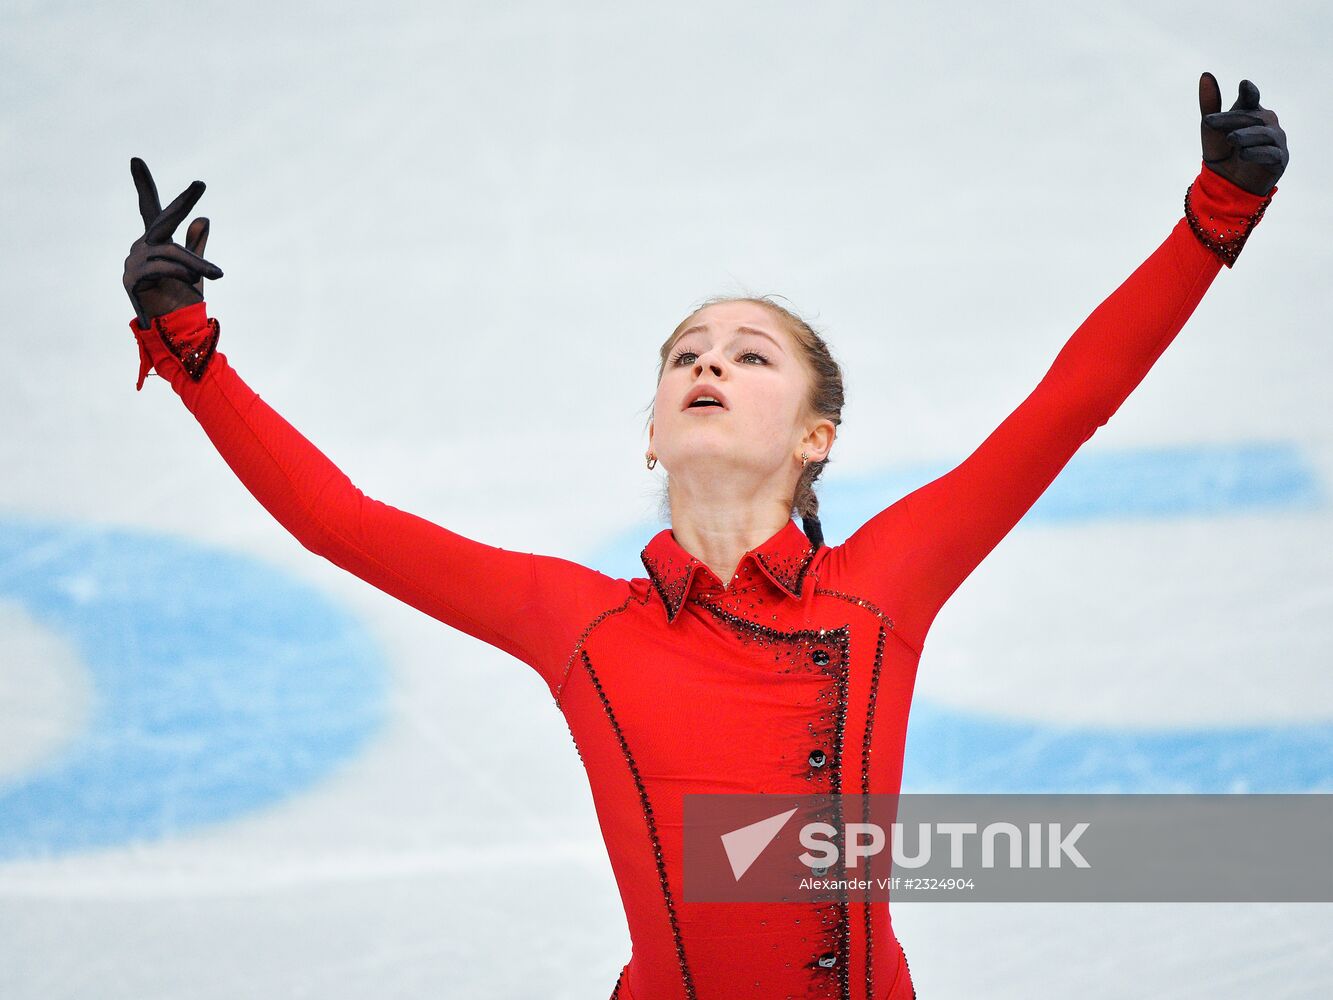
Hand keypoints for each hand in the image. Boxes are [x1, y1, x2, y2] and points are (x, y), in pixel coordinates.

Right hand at [123, 157, 223, 327]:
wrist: (173, 330)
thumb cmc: (181, 299)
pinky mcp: (131, 279)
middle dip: (182, 202)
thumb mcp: (195, 269)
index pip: (151, 209)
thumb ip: (196, 245)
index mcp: (155, 242)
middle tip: (200, 184)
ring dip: (196, 264)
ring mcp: (133, 262)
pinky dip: (181, 273)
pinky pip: (162, 268)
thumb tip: (204, 218)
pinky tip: (192, 282)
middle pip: (162, 219)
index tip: (135, 160)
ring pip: (171, 252)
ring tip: (216, 275)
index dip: (144, 186)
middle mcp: (142, 247)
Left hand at [1198, 72, 1287, 195]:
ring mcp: (1276, 141)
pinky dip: (1258, 153)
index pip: (1250, 99)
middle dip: (1231, 120)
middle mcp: (1267, 123)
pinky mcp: (1279, 159)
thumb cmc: (1222, 152)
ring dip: (1246, 135)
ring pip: (1265, 134)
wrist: (1226, 184)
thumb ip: (1209, 104)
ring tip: (1231, 139)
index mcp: (1251, 112)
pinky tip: (1244, 154)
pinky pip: (1272, 153)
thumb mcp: (1211, 129)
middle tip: (1209, 122)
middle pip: (1252, 117)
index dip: (1248, 93)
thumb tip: (1205, 75)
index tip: (1244, 86)